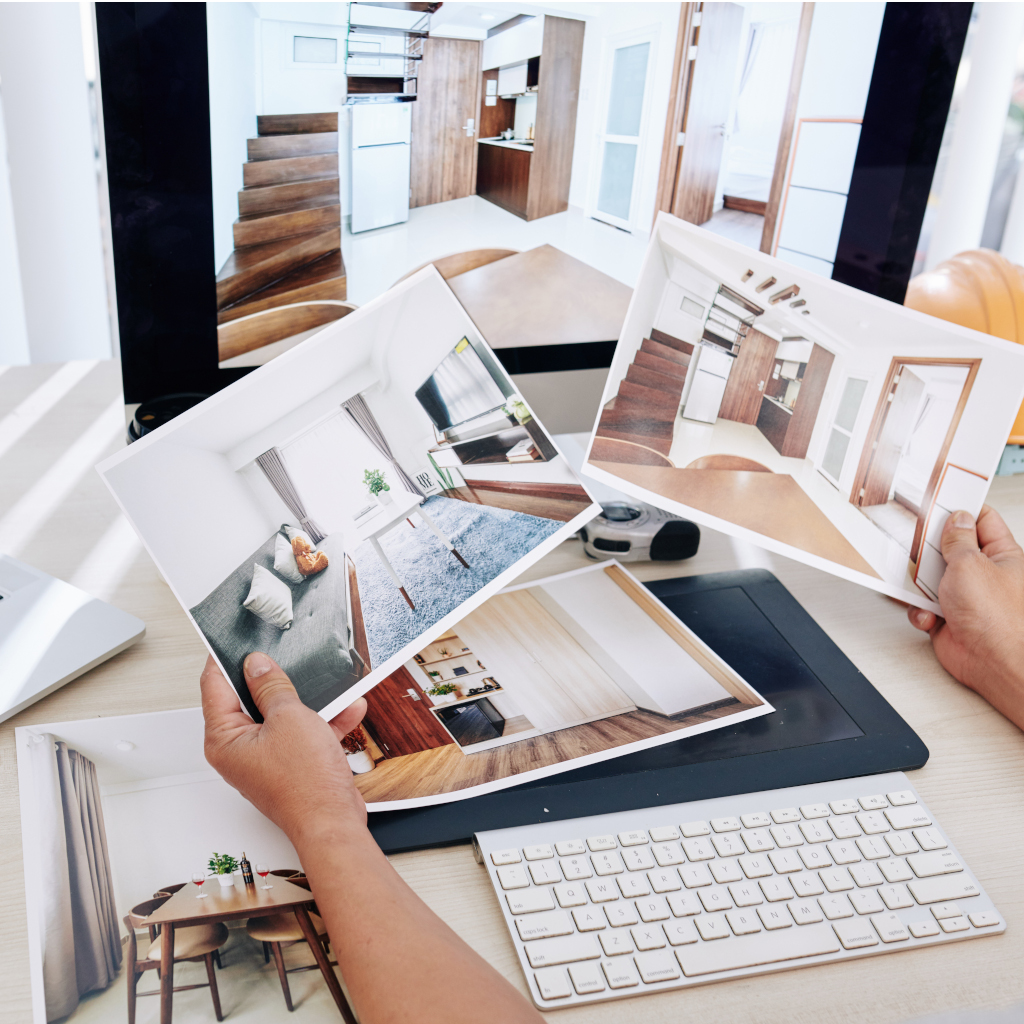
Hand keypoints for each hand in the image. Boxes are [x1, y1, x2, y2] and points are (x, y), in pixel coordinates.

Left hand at [200, 652, 368, 844]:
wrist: (333, 822)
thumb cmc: (304, 784)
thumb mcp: (289, 717)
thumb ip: (272, 686)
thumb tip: (258, 665)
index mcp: (224, 738)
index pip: (214, 686)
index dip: (225, 658)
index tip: (238, 639)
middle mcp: (239, 749)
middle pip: (250, 698)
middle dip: (275, 679)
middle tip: (287, 657)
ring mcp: (265, 757)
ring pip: (281, 714)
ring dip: (308, 700)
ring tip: (327, 686)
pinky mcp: (289, 763)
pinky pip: (302, 732)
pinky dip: (323, 721)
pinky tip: (346, 709)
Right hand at [908, 506, 1023, 729]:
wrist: (995, 665)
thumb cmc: (1001, 619)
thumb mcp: (971, 565)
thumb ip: (958, 540)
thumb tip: (956, 520)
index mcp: (1003, 555)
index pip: (982, 520)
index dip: (960, 509)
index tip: (939, 501)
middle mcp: (985, 574)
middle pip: (949, 548)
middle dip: (930, 550)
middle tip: (918, 546)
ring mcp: (965, 596)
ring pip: (931, 577)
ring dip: (920, 584)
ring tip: (921, 586)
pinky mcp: (948, 617)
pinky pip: (923, 605)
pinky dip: (921, 611)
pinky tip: (930, 615)